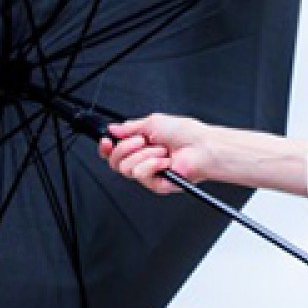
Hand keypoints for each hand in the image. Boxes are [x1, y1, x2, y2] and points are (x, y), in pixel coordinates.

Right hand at [98, 113, 214, 193]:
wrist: (201, 147)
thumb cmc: (185, 133)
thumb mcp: (152, 122)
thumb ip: (130, 127)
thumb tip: (113, 129)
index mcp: (141, 144)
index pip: (115, 151)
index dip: (106, 147)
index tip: (107, 140)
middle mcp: (143, 159)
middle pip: (115, 161)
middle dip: (126, 147)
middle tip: (143, 141)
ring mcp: (149, 173)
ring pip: (126, 168)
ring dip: (144, 154)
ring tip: (161, 150)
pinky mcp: (156, 185)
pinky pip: (140, 175)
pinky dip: (152, 164)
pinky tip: (164, 161)